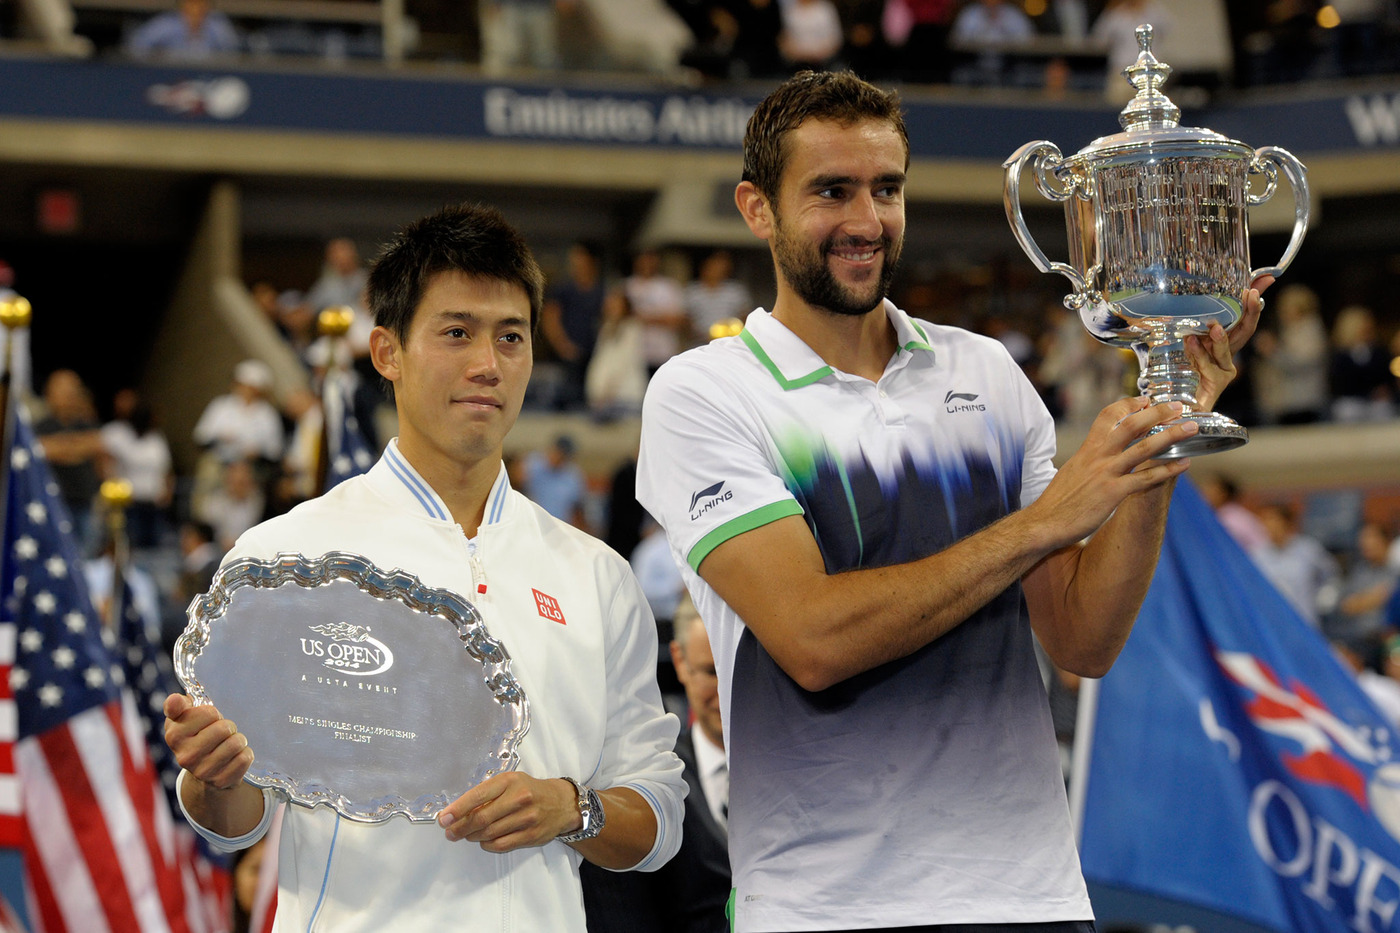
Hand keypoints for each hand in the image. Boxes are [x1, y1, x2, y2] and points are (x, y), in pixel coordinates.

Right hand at [163, 693, 252, 790]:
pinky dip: (245, 754)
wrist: (203, 770)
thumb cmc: (196, 734)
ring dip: (238, 740)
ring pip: (236, 742)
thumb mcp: (183, 717)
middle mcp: (185, 756)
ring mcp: (202, 771)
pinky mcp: (220, 781)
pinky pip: (245, 758)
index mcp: (174, 736)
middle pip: (224, 728)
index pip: (208, 713)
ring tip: (227, 744)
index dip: (212, 713)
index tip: (207, 719)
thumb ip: (178, 704)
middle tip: (220, 733)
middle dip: (227, 726)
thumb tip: (174, 700)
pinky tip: (234, 757)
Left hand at [437, 773, 578, 851]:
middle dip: (460, 828)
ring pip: (489, 834)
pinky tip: (483, 841)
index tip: (444, 818)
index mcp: (510, 781)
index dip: (458, 809)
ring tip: (466, 835)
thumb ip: (488, 794)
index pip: (477, 796)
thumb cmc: (529, 790)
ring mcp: (526, 818)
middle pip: (481, 819)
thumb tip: (458, 811)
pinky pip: (500, 845)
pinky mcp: (531, 836)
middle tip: (450, 833)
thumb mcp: (511, 782)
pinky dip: (487, 845)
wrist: (561, 803)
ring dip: (472, 837)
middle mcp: (519, 798)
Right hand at [1029, 397, 1194, 547]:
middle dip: (1157, 412)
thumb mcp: (1071, 472)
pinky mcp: (1113, 493)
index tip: (1144, 399)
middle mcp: (1098, 457)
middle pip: (1131, 425)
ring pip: (1144, 448)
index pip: (1107, 416)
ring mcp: (1106, 474)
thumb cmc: (1056, 502)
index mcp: (1086, 450)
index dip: (1128, 404)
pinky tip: (1184, 464)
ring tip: (1191, 427)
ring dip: (1171, 435)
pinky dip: (1167, 470)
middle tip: (1177, 406)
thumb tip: (1096, 458)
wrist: (1044, 522)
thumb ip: (1087, 461)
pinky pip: (1146, 479)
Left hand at [1186, 274, 1271, 410]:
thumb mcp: (1184, 340)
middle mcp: (1227, 357)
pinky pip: (1208, 367)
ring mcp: (1223, 372)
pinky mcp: (1214, 386)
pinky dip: (1199, 354)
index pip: (1244, 319)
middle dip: (1250, 312)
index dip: (1253, 302)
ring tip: (1214, 326)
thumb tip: (1190, 295)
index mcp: (1222, 344)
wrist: (1172, 406)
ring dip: (1221, 338)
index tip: (1261, 282)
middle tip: (1249, 294)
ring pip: (1226, 351)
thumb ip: (1191, 322)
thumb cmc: (1177, 373)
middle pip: (1244, 331)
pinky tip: (1191, 341)